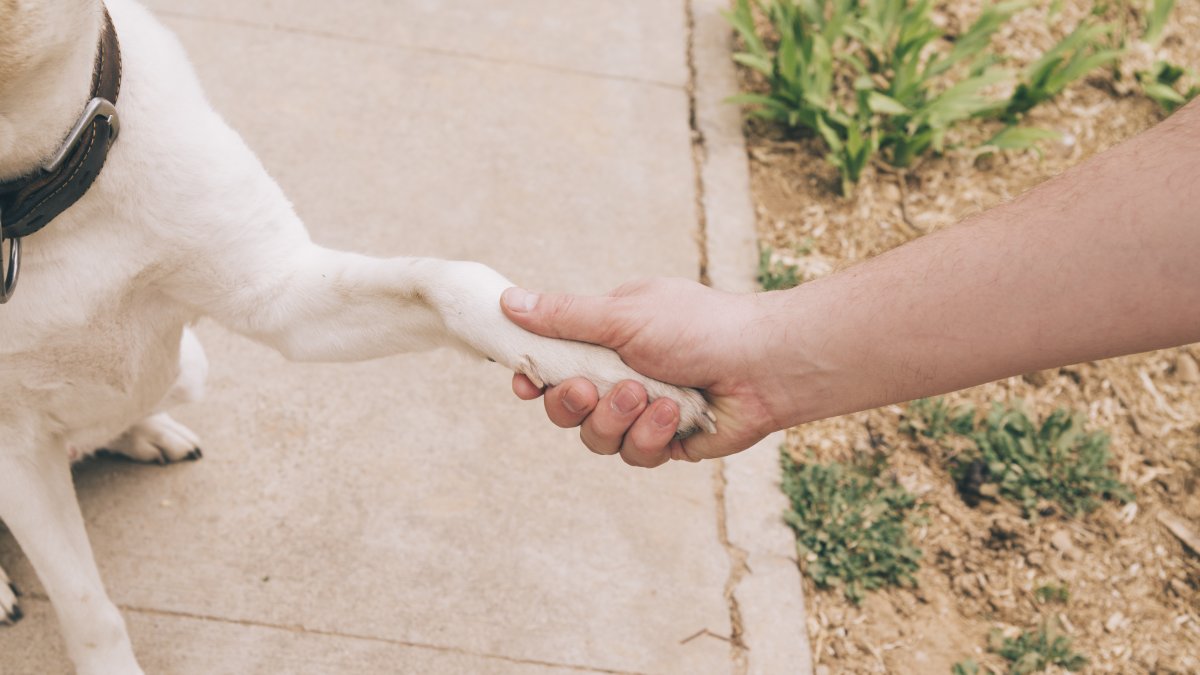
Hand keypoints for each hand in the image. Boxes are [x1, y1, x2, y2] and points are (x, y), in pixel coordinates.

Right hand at [500, 278, 783, 466]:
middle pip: (566, 409)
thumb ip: (564, 316)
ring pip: (596, 438)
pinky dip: (651, 435)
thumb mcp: (623, 315)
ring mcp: (643, 412)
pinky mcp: (667, 443)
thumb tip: (508, 300)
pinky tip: (674, 414)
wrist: (764, 363)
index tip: (525, 382)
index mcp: (607, 339)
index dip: (534, 378)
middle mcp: (621, 376)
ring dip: (617, 419)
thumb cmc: (699, 327)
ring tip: (646, 395)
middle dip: (572, 404)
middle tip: (589, 389)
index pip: (553, 364)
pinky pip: (635, 454)